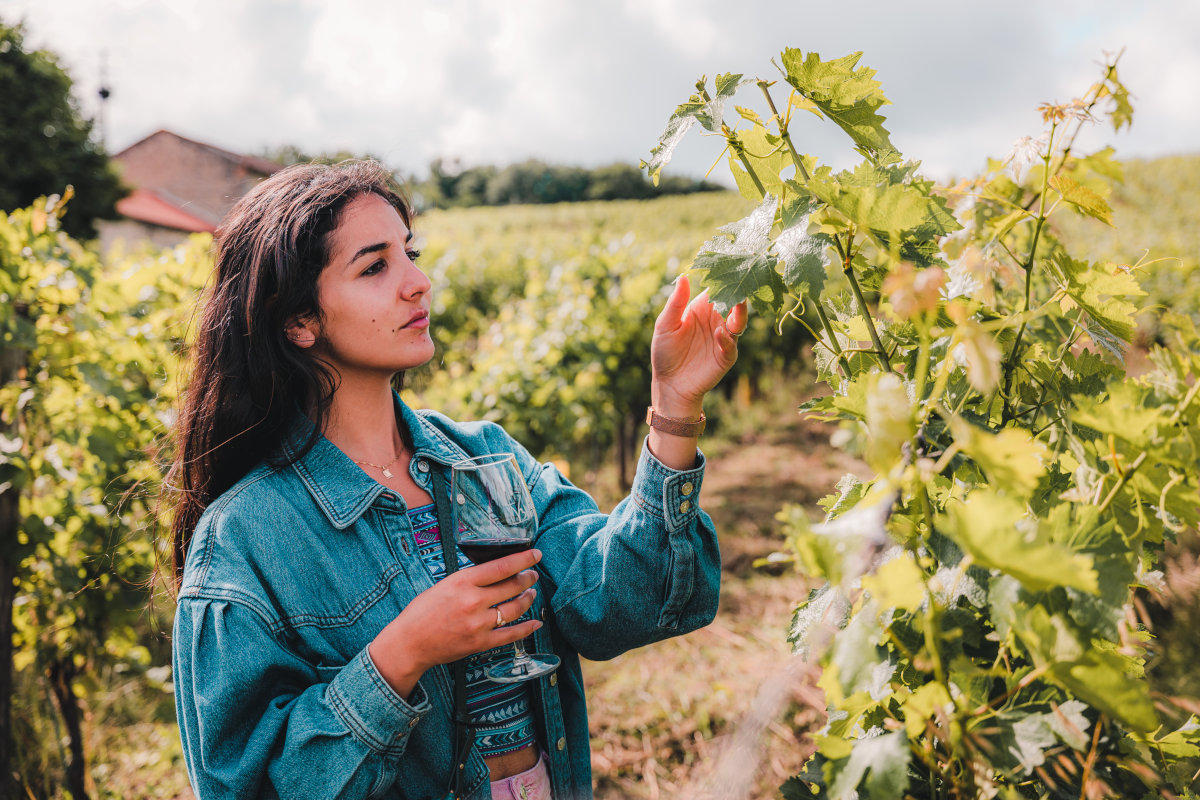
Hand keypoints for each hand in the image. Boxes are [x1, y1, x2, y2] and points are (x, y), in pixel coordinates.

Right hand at [368, 549, 542, 696]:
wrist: (409, 643)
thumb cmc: (422, 612)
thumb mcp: (445, 585)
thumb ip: (470, 579)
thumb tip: (497, 572)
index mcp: (463, 582)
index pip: (502, 566)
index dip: (523, 559)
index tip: (535, 554)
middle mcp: (473, 601)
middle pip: (512, 586)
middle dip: (528, 578)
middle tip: (533, 574)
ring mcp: (478, 624)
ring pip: (515, 608)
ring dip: (527, 599)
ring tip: (531, 593)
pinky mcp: (481, 643)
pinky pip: (511, 635)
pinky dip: (527, 628)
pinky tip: (535, 623)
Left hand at [650, 275, 748, 415]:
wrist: (669, 383)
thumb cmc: (665, 352)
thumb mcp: (665, 325)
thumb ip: (676, 303)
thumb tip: (684, 276)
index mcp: (702, 308)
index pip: (717, 288)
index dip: (723, 278)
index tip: (729, 264)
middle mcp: (716, 320)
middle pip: (733, 302)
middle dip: (738, 291)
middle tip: (742, 279)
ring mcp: (724, 338)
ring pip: (738, 321)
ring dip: (740, 312)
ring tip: (737, 303)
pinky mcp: (726, 356)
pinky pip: (730, 345)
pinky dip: (726, 339)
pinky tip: (718, 333)